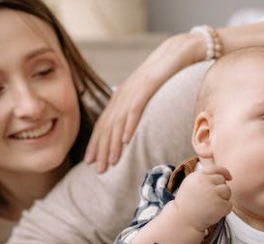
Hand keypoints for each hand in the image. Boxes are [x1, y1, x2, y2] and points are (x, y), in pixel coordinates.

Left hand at [84, 32, 206, 172]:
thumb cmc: (161, 76)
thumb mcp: (143, 94)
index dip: (95, 143)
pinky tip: (127, 140)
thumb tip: (130, 128)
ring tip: (111, 161)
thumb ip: (135, 108)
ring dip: (113, 143)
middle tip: (97, 169)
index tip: (90, 161)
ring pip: (118, 122)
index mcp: (119, 98)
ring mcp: (132, 92)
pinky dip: (129, 125)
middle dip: (101, 149)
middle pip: (107, 126)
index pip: (103, 124)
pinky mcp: (146, 88)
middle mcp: (121, 95)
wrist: (174, 54)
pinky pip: (135, 110)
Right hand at [174, 164, 231, 232]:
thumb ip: (203, 178)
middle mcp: (205, 182)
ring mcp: (213, 193)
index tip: (229, 177)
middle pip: (222, 181)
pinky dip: (224, 210)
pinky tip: (213, 213)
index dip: (224, 172)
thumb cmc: (187, 204)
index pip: (215, 168)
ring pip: (227, 191)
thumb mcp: (190, 185)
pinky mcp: (220, 205)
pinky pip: (229, 205)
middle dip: (220, 189)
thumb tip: (223, 175)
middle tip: (210, 200)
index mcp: (197, 176)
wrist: (183, 221)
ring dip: (223, 199)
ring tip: (211, 206)